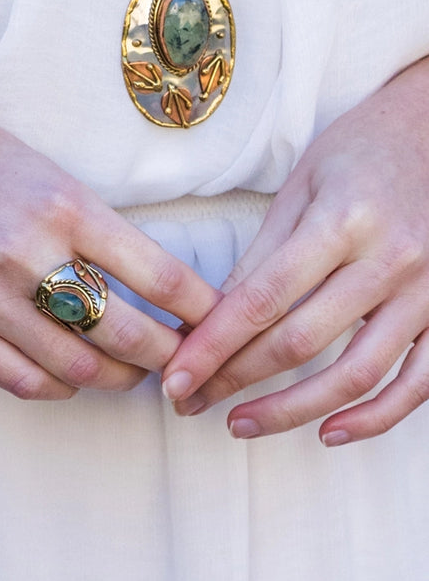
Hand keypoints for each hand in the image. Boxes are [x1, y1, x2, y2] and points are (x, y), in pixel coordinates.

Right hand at [0, 82, 219, 398]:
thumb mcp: (46, 171)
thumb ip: (95, 227)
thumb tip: (146, 280)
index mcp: (64, 206)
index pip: (158, 275)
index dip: (199, 307)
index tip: (214, 318)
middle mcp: (28, 255)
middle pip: (126, 333)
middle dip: (170, 355)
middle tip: (183, 357)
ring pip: (78, 366)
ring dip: (119, 378)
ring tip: (134, 371)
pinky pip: (20, 379)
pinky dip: (61, 386)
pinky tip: (74, 376)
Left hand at [162, 56, 428, 443]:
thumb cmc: (362, 150)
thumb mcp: (302, 188)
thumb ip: (263, 255)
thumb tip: (211, 316)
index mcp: (341, 222)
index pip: (261, 300)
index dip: (213, 347)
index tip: (175, 378)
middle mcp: (389, 261)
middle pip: (298, 342)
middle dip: (234, 379)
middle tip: (191, 401)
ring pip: (354, 374)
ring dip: (292, 410)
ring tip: (242, 423)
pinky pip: (418, 383)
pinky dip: (375, 417)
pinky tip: (330, 431)